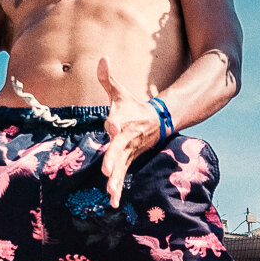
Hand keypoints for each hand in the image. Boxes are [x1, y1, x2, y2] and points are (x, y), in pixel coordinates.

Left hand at [95, 57, 164, 207]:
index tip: (113, 126)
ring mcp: (128, 152)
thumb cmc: (132, 106)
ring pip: (121, 166)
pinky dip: (118, 189)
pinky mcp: (128, 161)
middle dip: (113, 158)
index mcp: (123, 120)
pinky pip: (122, 176)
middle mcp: (126, 138)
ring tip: (110, 191)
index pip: (118, 121)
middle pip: (118, 149)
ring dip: (116, 180)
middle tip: (107, 170)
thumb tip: (102, 58)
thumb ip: (108, 78)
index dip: (115, 123)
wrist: (156, 121)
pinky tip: (112, 202)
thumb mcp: (120, 92)